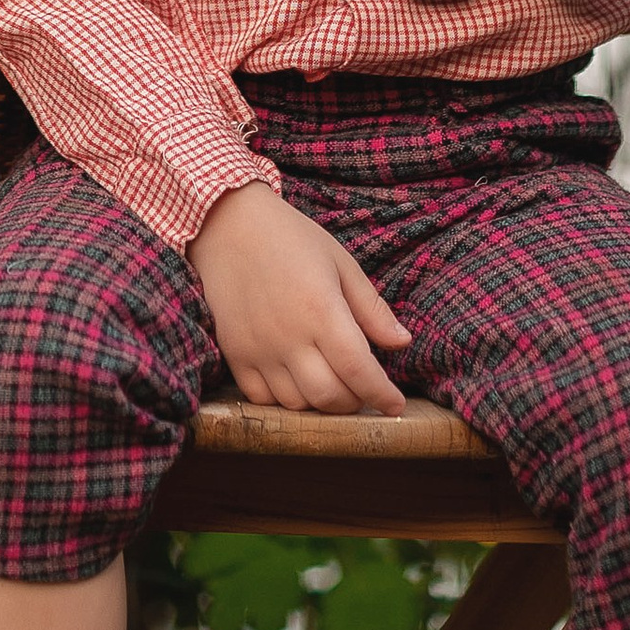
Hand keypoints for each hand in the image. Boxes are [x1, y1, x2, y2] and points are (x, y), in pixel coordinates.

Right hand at [190, 183, 411, 415]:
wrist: (227, 224)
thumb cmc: (290, 238)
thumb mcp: (341, 263)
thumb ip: (371, 308)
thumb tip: (402, 342)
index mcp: (321, 310)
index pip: (359, 371)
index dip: (382, 395)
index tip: (396, 405)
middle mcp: (289, 336)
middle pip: (329, 396)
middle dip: (355, 402)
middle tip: (364, 390)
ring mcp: (258, 348)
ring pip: (296, 403)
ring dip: (321, 402)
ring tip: (332, 382)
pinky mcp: (234, 352)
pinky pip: (261, 397)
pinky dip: (284, 399)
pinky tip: (296, 381)